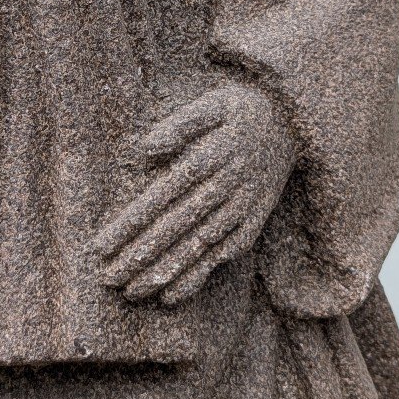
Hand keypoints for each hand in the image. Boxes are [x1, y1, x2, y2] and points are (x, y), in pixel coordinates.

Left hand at [93, 82, 293, 306]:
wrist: (297, 121)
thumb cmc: (243, 109)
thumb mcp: (213, 103)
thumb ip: (179, 125)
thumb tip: (144, 150)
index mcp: (209, 158)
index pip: (159, 198)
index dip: (129, 225)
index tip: (100, 247)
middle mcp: (225, 188)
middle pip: (174, 228)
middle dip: (138, 257)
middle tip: (107, 280)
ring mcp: (242, 208)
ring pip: (197, 246)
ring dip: (163, 272)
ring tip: (132, 293)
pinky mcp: (255, 220)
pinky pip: (225, 254)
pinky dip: (200, 274)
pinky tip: (173, 294)